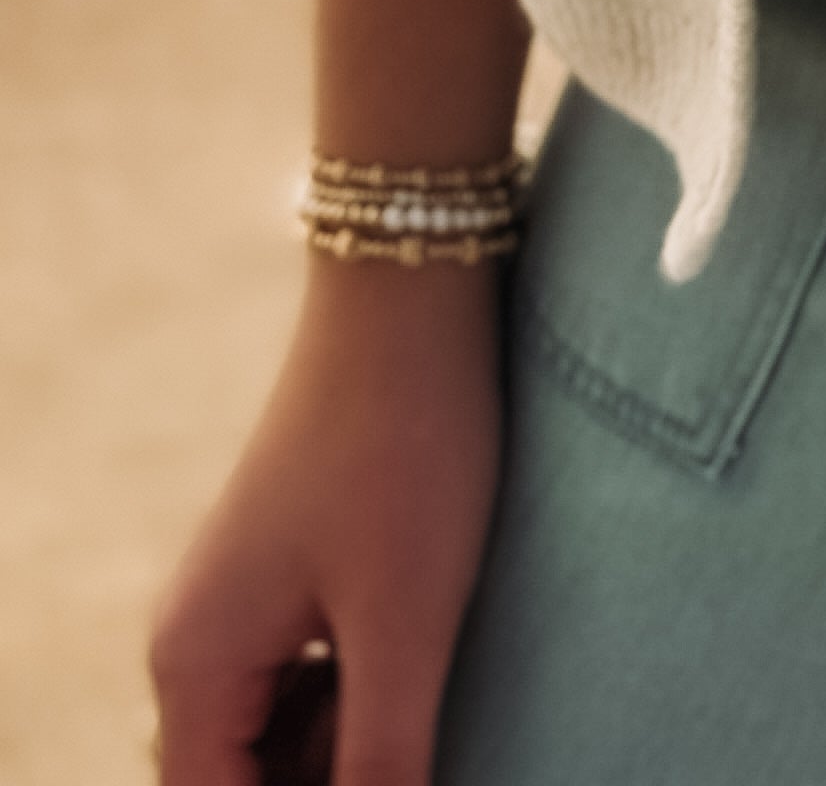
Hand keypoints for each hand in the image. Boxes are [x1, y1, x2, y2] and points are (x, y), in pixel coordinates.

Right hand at [149, 258, 504, 785]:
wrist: (413, 290)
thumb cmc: (409, 446)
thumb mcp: (407, 621)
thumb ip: (382, 761)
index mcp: (193, 665)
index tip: (391, 781)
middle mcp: (194, 639)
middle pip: (241, 779)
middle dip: (327, 783)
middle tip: (420, 749)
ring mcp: (238, 598)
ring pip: (279, 735)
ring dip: (347, 747)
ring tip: (432, 713)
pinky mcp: (288, 565)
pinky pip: (305, 677)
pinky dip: (358, 697)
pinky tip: (427, 672)